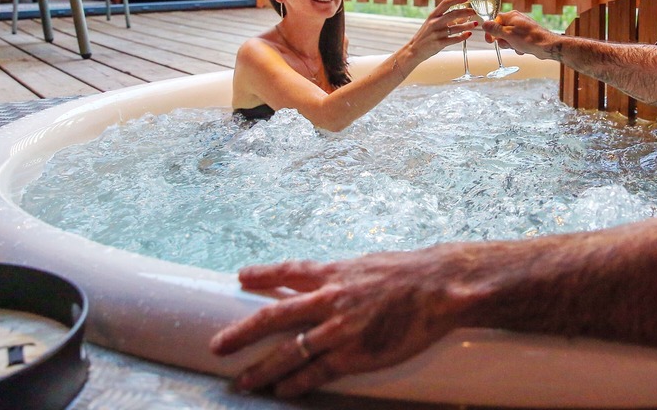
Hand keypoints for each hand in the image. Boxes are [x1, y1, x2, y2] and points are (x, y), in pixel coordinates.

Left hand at [210, 246, 476, 396]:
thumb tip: (331, 280)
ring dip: (262, 370)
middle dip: (241, 333)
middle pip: (274, 316)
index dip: (262, 274)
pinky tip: (282, 391)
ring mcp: (339, 329)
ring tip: (243, 382)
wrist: (438, 288)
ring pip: (288, 353)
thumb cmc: (410, 274)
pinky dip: (297, 383)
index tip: (239, 276)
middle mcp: (328, 298)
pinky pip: (317, 373)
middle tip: (217, 346)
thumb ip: (346, 276)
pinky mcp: (354, 354)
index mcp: (333, 272)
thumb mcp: (370, 265)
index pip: (288, 271)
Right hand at [405, 0, 475, 61]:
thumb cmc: (425, 36)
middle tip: (474, 11)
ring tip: (475, 24)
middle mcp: (434, 23)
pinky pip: (454, 39)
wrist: (414, 50)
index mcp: (432, 16)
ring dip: (467, 25)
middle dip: (466, 12)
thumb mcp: (433, 24)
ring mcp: (436, 33)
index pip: (445, 3)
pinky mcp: (439, 43)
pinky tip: (468, 34)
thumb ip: (446, 20)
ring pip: (456, 27)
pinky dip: (463, 36)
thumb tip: (463, 17)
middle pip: (453, 14)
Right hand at [482, 11, 558, 59]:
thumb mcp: (507, 34)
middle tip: (508, 44)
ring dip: (510, 45)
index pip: (495, 21)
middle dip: (502, 40)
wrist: (546, 46)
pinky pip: (516, 42)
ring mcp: (522, 28)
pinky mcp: (526, 36)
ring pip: (508, 38)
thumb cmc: (528, 38)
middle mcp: (516, 20)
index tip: (490, 40)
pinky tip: (523, 49)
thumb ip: (494, 29)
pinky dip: (517, 47)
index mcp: (511, 16)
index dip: (491, 31)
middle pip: (501, 30)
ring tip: (517, 47)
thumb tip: (484, 24)